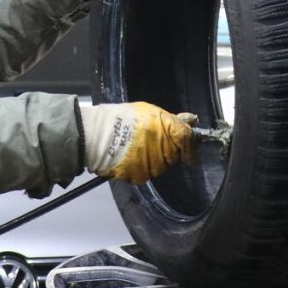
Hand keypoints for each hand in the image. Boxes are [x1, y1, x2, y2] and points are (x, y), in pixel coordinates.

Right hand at [79, 102, 195, 184]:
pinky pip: (146, 173)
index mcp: (166, 127)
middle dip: (167, 151)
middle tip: (150, 142)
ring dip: (154, 160)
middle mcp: (162, 147)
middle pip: (174, 155)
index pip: (186, 138)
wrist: (96, 134)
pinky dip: (141, 167)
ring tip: (137, 149)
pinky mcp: (140, 175)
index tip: (188, 152)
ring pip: (160, 166)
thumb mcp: (149, 111)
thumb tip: (191, 120)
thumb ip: (172, 119)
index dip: (189, 146)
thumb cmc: (122, 118)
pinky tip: (131, 158)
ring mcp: (152, 163)